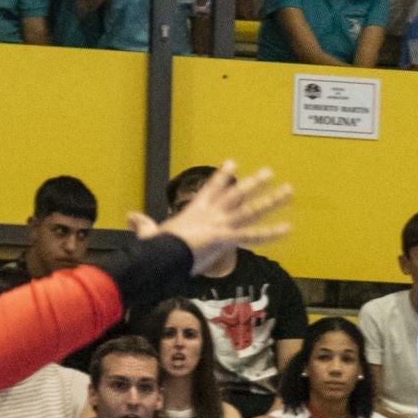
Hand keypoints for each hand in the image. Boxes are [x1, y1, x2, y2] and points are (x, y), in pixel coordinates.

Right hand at [136, 161, 292, 275]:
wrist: (164, 254)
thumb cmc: (157, 246)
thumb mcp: (150, 234)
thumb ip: (143, 225)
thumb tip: (129, 217)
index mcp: (196, 210)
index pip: (212, 188)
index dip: (223, 175)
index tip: (233, 163)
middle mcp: (212, 212)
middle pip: (237, 193)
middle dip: (254, 183)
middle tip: (269, 173)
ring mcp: (222, 223)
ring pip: (252, 209)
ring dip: (271, 200)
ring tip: (288, 191)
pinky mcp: (228, 237)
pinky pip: (254, 236)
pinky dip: (271, 233)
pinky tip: (288, 228)